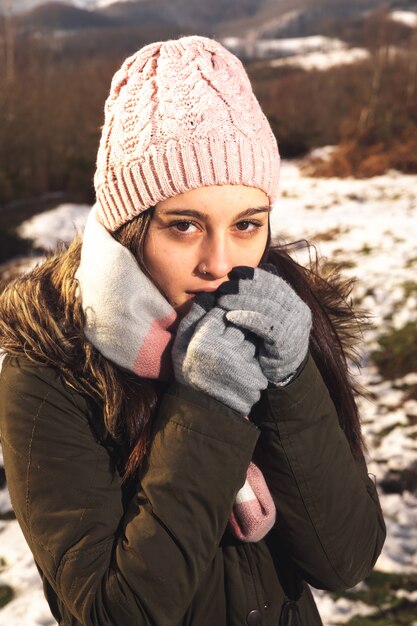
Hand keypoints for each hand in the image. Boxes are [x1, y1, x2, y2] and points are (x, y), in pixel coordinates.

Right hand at [172, 297, 267, 415]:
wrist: (203, 409)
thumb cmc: (190, 372)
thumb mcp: (181, 344)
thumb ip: (193, 318)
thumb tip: (208, 296)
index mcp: (205, 338)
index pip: (223, 312)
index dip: (222, 317)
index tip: (219, 325)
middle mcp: (225, 349)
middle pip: (241, 324)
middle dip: (236, 330)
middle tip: (226, 342)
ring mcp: (242, 363)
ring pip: (252, 341)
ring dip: (246, 345)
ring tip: (231, 358)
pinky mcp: (255, 376)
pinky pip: (258, 358)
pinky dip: (252, 362)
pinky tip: (239, 370)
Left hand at [216, 265, 311, 384]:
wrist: (284, 374)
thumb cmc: (271, 343)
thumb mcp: (270, 318)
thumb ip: (267, 297)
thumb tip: (264, 267)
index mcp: (294, 302)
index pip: (275, 282)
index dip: (254, 276)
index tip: (235, 272)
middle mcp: (298, 311)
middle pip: (270, 292)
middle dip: (245, 287)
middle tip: (224, 287)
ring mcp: (294, 326)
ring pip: (266, 307)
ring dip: (241, 301)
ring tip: (222, 300)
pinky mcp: (285, 342)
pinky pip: (264, 325)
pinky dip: (247, 318)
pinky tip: (230, 316)